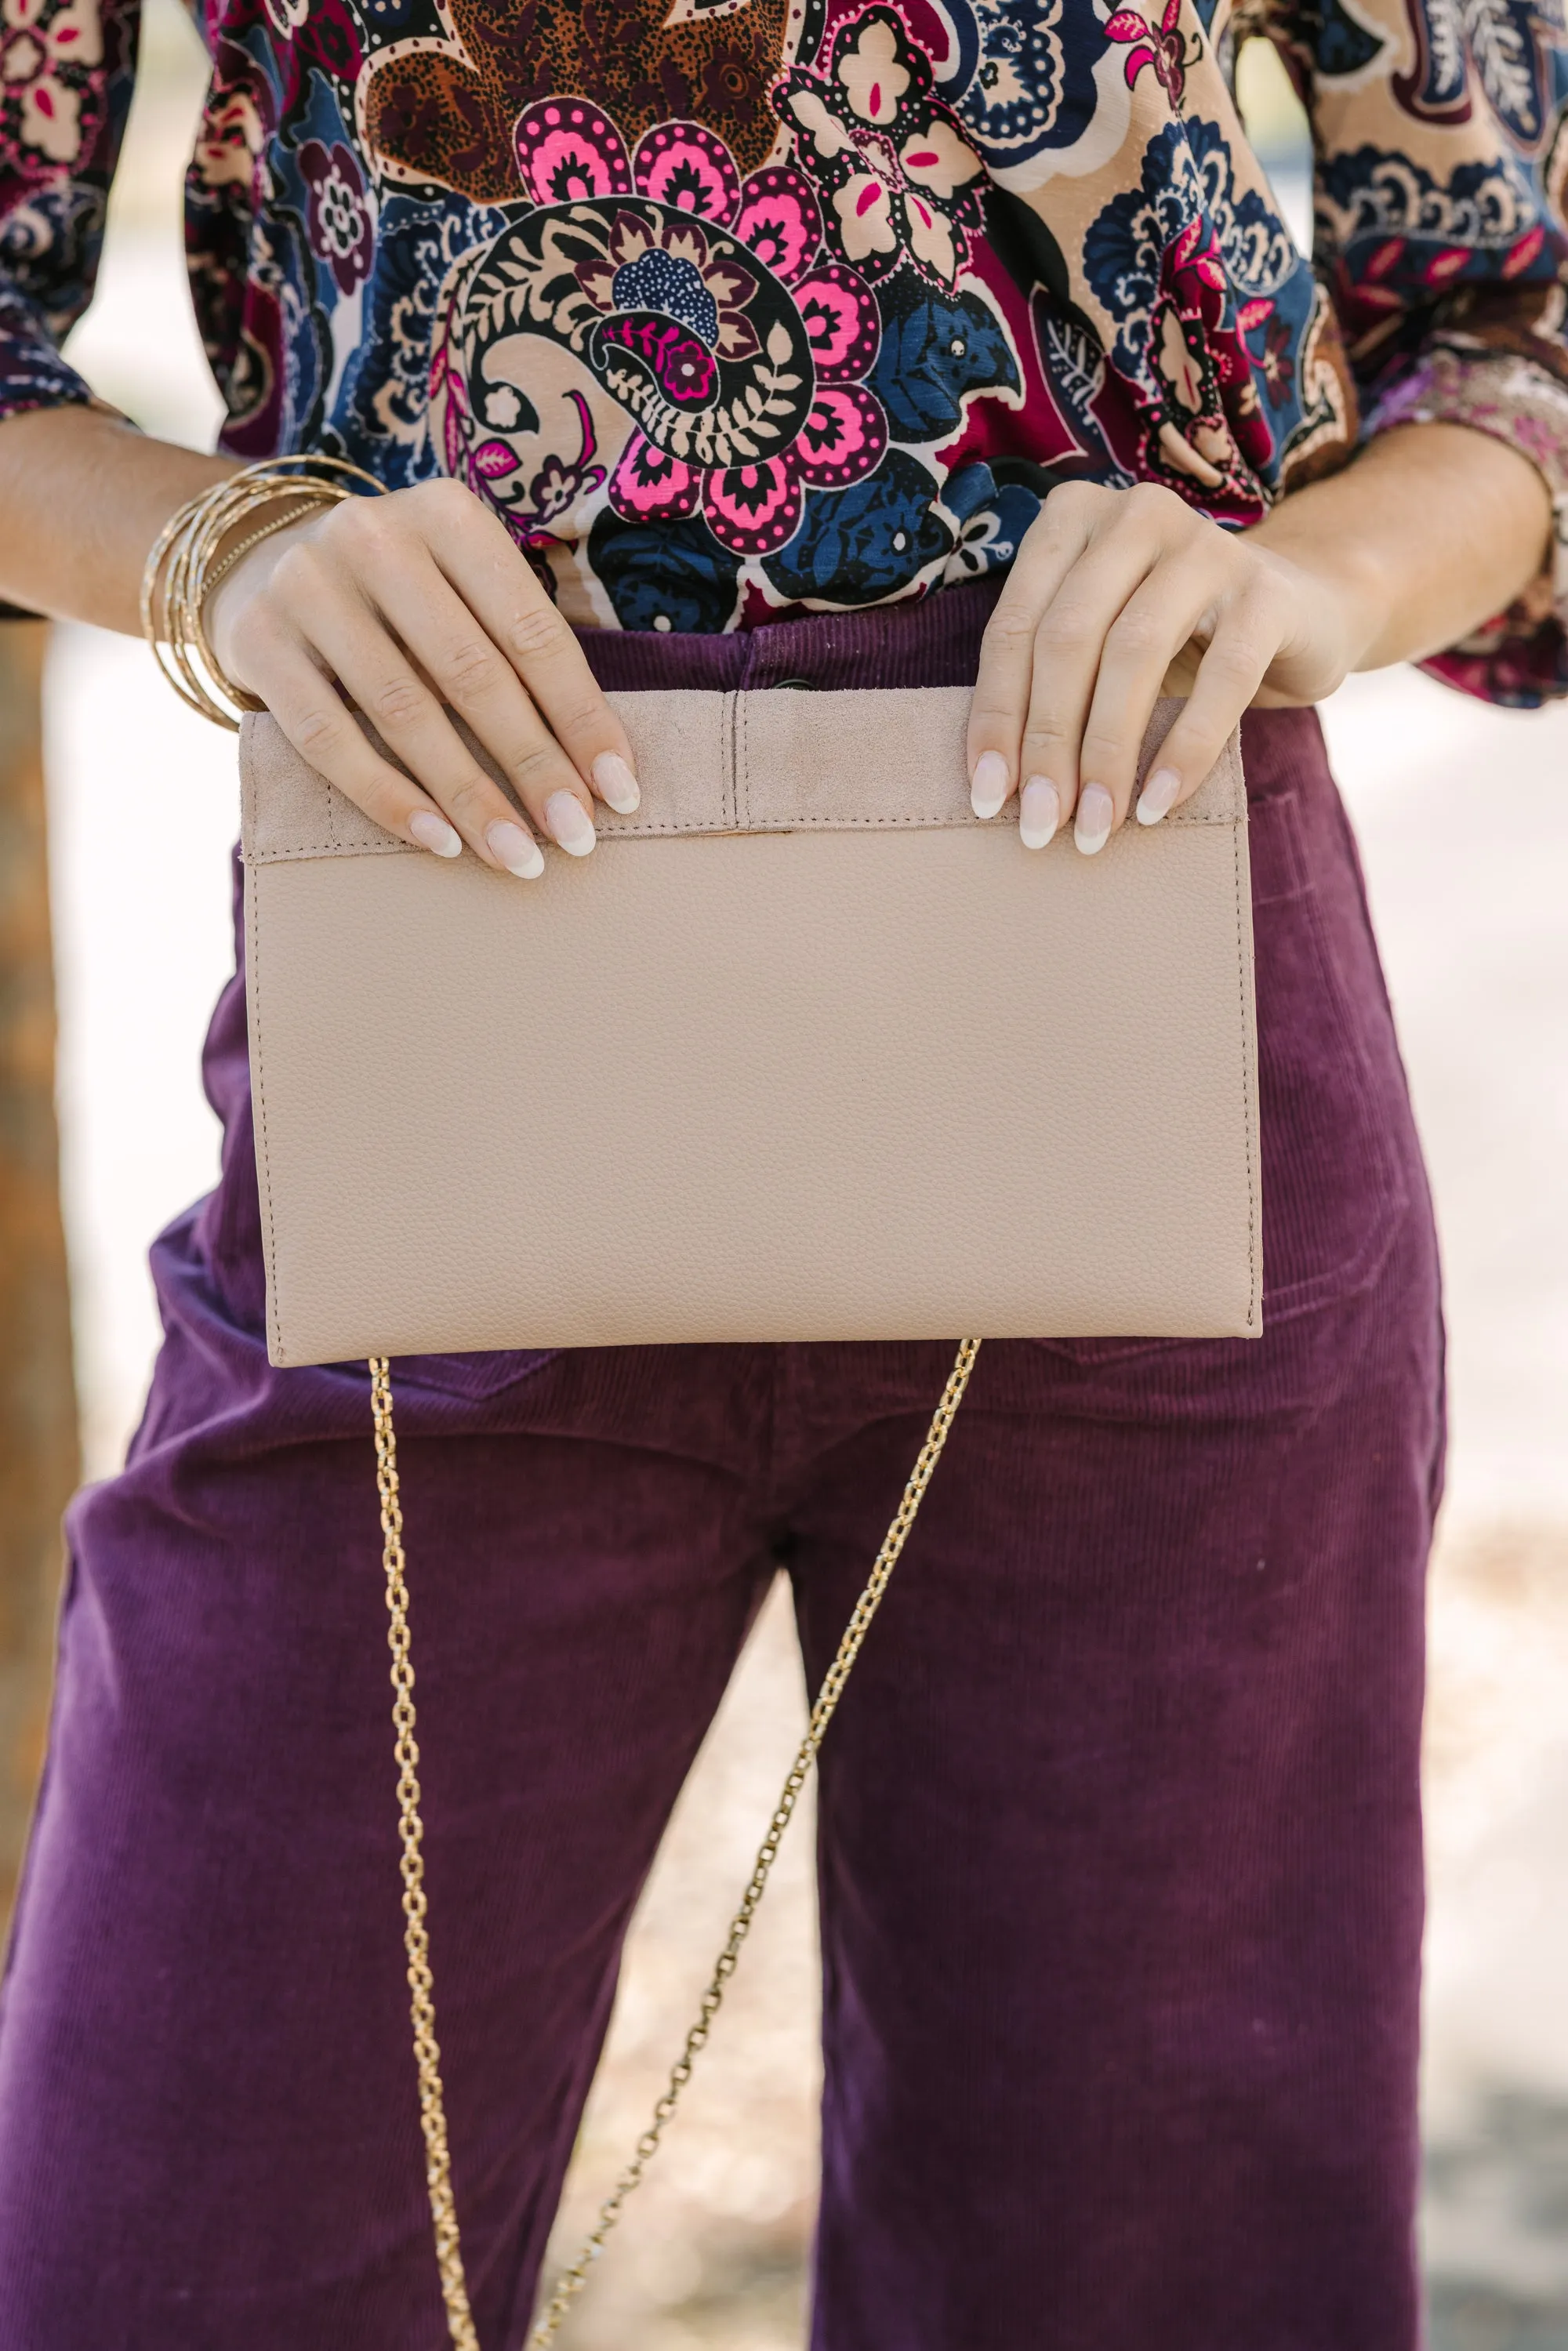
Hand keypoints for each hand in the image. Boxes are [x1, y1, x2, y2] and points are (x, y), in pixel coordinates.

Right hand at [207, 478, 637, 877]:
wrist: (257, 560)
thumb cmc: (398, 595)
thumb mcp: (460, 588)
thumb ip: (516, 649)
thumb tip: (599, 769)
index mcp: (448, 514)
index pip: (531, 629)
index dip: (581, 717)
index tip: (618, 791)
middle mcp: (374, 536)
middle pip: (471, 672)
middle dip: (533, 765)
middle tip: (575, 837)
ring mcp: (307, 585)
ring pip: (403, 710)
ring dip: (469, 795)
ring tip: (515, 854)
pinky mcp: (257, 639)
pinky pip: (328, 738)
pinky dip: (388, 797)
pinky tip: (438, 840)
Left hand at [966, 480, 1376, 853]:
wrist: (1299, 614)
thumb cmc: (1174, 640)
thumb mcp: (1099, 645)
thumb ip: (1049, 685)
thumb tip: (997, 786)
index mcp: (1072, 518)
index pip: (1014, 627)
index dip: (997, 718)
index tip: (986, 798)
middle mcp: (1134, 516)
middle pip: (1067, 639)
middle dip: (1047, 743)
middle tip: (1042, 823)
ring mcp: (1205, 546)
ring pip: (1134, 654)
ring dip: (1107, 753)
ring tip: (1096, 823)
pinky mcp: (1267, 592)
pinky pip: (1221, 679)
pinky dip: (1185, 749)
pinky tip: (1158, 803)